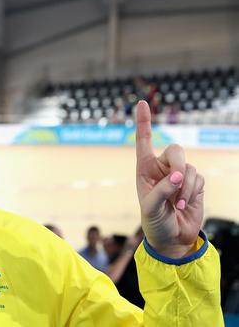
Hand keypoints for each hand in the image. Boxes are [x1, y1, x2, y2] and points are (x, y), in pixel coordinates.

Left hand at [135, 101, 203, 257]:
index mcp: (144, 168)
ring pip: (189, 167)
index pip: (144, 141)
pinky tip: (184, 204)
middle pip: (176, 150)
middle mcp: (161, 168)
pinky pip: (198, 178)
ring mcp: (179, 174)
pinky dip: (192, 192)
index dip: (143, 122)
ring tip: (176, 204)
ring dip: (184, 187)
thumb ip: (161, 190)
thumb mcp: (150, 207)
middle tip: (174, 183)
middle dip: (177, 166)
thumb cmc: (154, 222)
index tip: (141, 103)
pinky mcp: (194, 183)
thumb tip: (177, 176)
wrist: (171, 238)